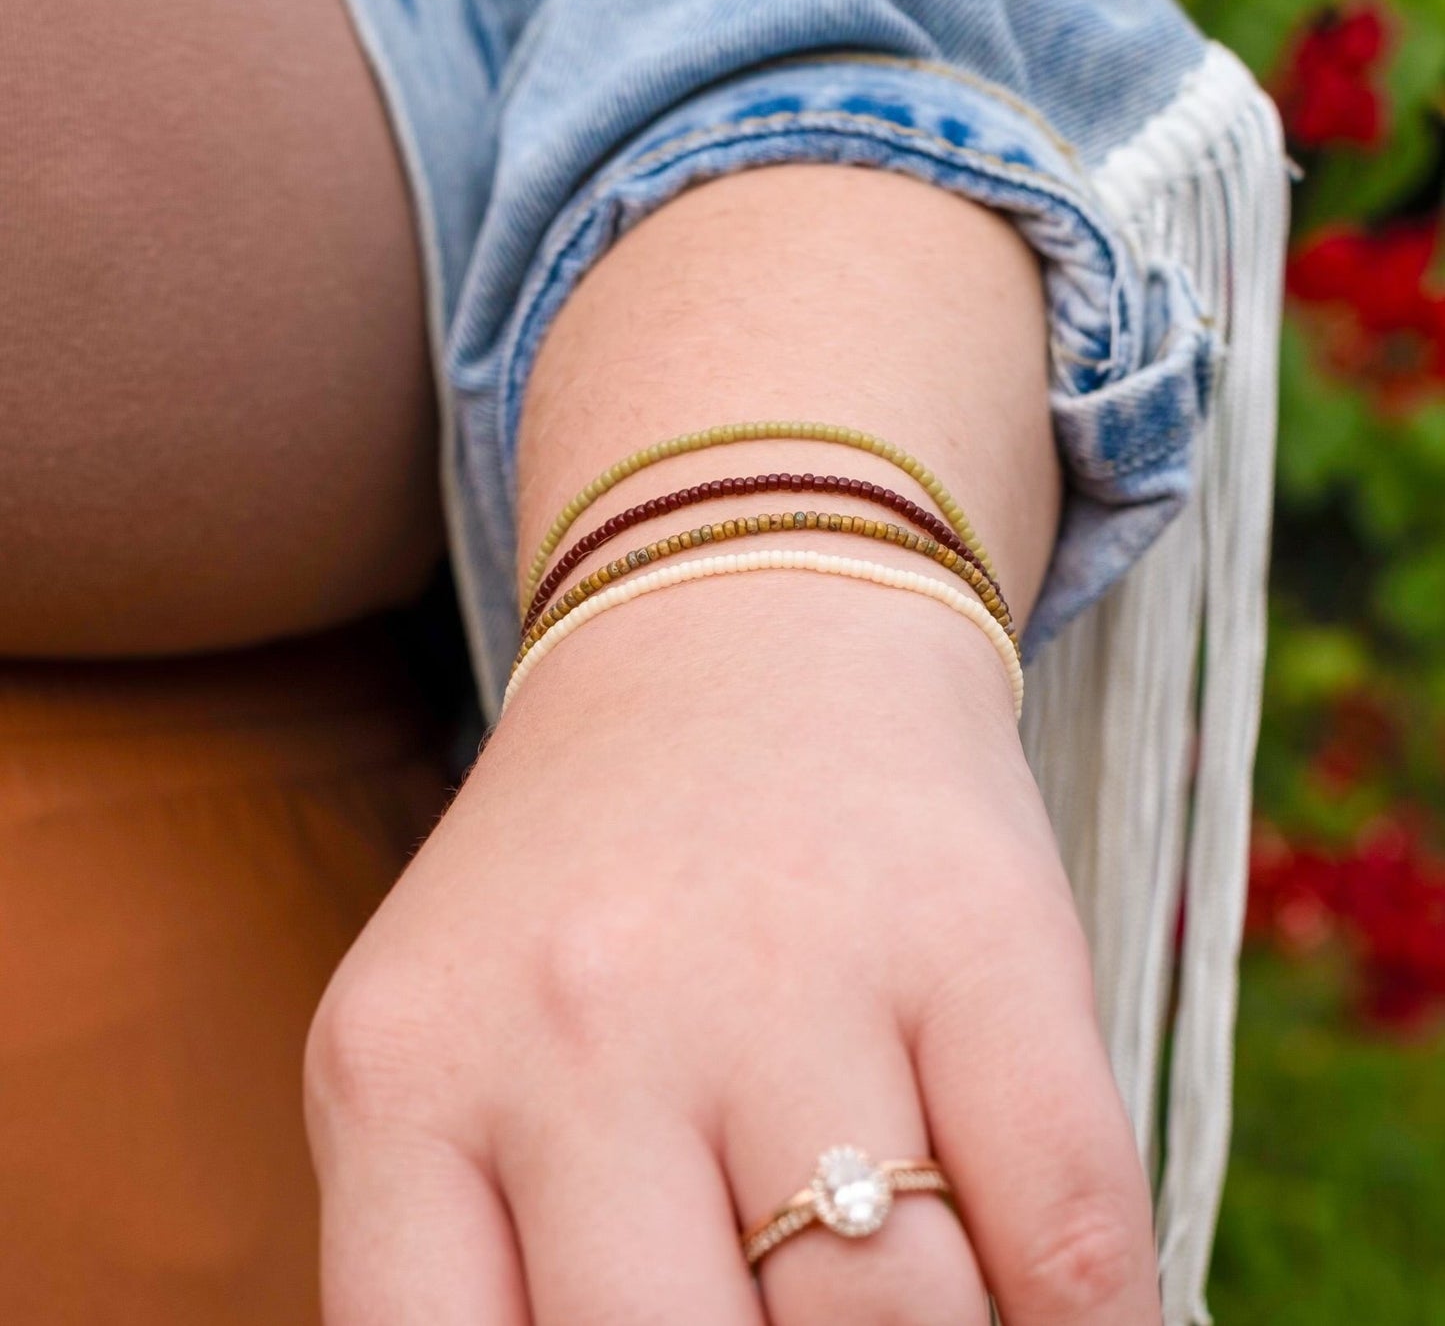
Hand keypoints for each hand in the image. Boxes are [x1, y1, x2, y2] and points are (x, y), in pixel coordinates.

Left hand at [304, 573, 1161, 1324]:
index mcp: (400, 1078)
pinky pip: (1076, 1245)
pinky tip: (1049, 1302)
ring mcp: (789, 970)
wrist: (744, 635)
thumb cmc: (600, 889)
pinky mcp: (981, 935)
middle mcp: (579, 1025)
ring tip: (900, 1288)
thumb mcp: (455, 1050)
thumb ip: (490, 1268)